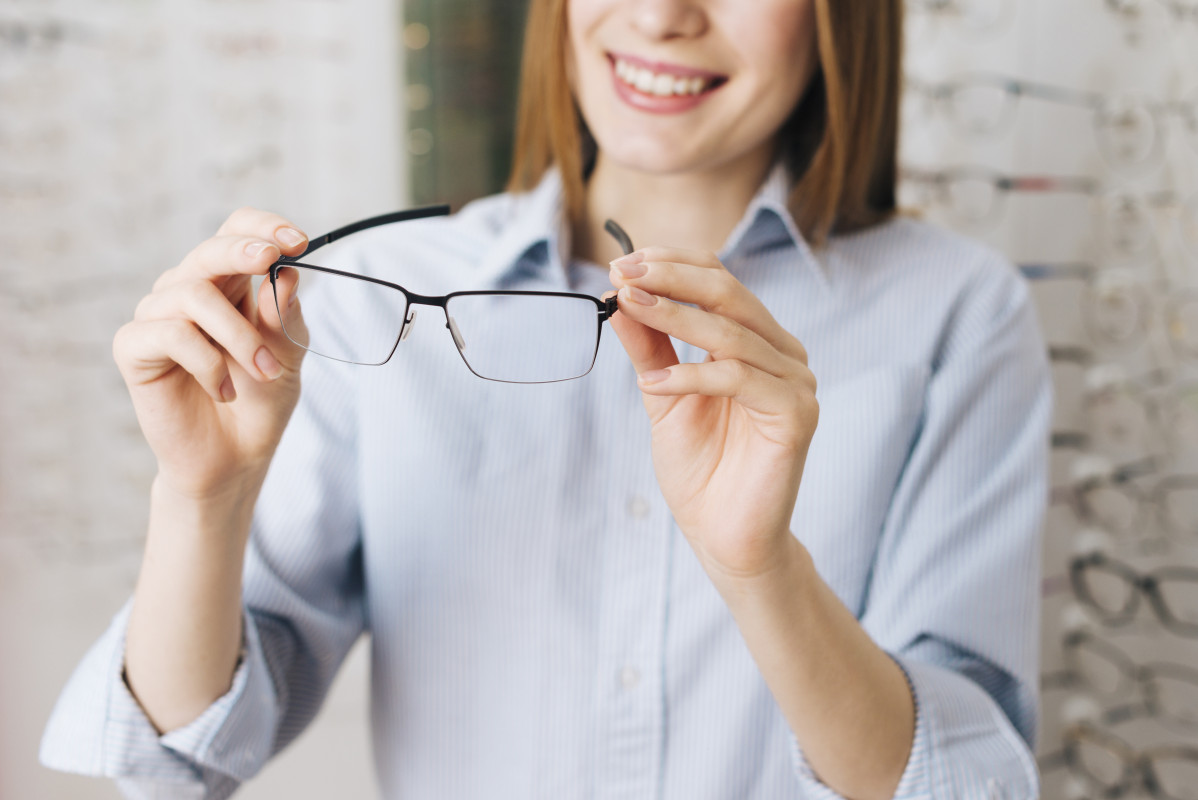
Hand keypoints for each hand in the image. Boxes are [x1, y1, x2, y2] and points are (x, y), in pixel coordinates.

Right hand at [113, 208, 310, 500]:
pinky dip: (208, 362)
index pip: (237, 231)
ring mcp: (158, 316)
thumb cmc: (260, 404)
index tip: (299, 241)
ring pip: (194, 294)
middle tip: (272, 259)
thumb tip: (287, 274)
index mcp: (230, 285)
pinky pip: (171, 333)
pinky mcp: (134, 346)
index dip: (264, 227)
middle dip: (244, 251)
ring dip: (240, 335)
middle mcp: (189, 292)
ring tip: (264, 371)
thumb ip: (286, 318)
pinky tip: (224, 390)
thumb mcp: (288, 357)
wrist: (233, 459)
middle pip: (210, 251)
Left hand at [606, 247, 818, 581]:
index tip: (622, 263)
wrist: (723, 536)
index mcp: (757, 341)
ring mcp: (796, 382)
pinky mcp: (797, 415)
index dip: (672, 264)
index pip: (720, 279)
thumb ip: (649, 346)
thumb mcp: (662, 395)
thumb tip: (618, 295)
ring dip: (673, 317)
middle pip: (729, 293)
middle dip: (671, 278)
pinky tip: (652, 386)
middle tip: (624, 275)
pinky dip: (691, 376)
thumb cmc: (700, 468)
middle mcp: (783, 354)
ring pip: (731, 332)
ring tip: (627, 308)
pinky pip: (740, 378)